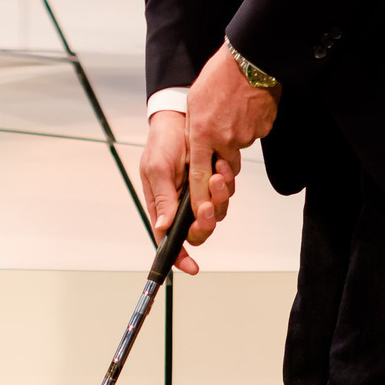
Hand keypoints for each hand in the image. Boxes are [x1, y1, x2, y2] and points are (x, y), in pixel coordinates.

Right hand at [139, 109, 231, 274]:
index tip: (192, 267)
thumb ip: (162, 199)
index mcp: (163, 208)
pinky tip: (222, 165)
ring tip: (216, 172)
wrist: (180, 117)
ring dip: (219, 196)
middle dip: (206, 221)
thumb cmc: (162, 143)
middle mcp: (181, 206)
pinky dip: (227, 182)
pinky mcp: (213, 183)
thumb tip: (161, 227)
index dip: (180, 257)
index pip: (169, 240)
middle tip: (206, 204)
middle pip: (199, 231)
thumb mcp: (158, 169)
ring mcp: (199, 195)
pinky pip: (226, 193)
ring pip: (217, 213)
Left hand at [185, 45, 277, 234]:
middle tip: (219, 141)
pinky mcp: (262, 130)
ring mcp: (246, 136)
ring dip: (233, 140)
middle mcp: (224, 140)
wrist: (250, 60)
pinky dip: (248, 127)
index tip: (199, 213)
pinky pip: (252, 136)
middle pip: (223, 169)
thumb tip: (198, 150)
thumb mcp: (195, 104)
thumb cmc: (218, 78)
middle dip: (220, 163)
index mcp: (203, 135)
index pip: (200, 177)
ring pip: (238, 151)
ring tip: (231, 114)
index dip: (200, 198)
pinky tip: (245, 109)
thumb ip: (196, 132)